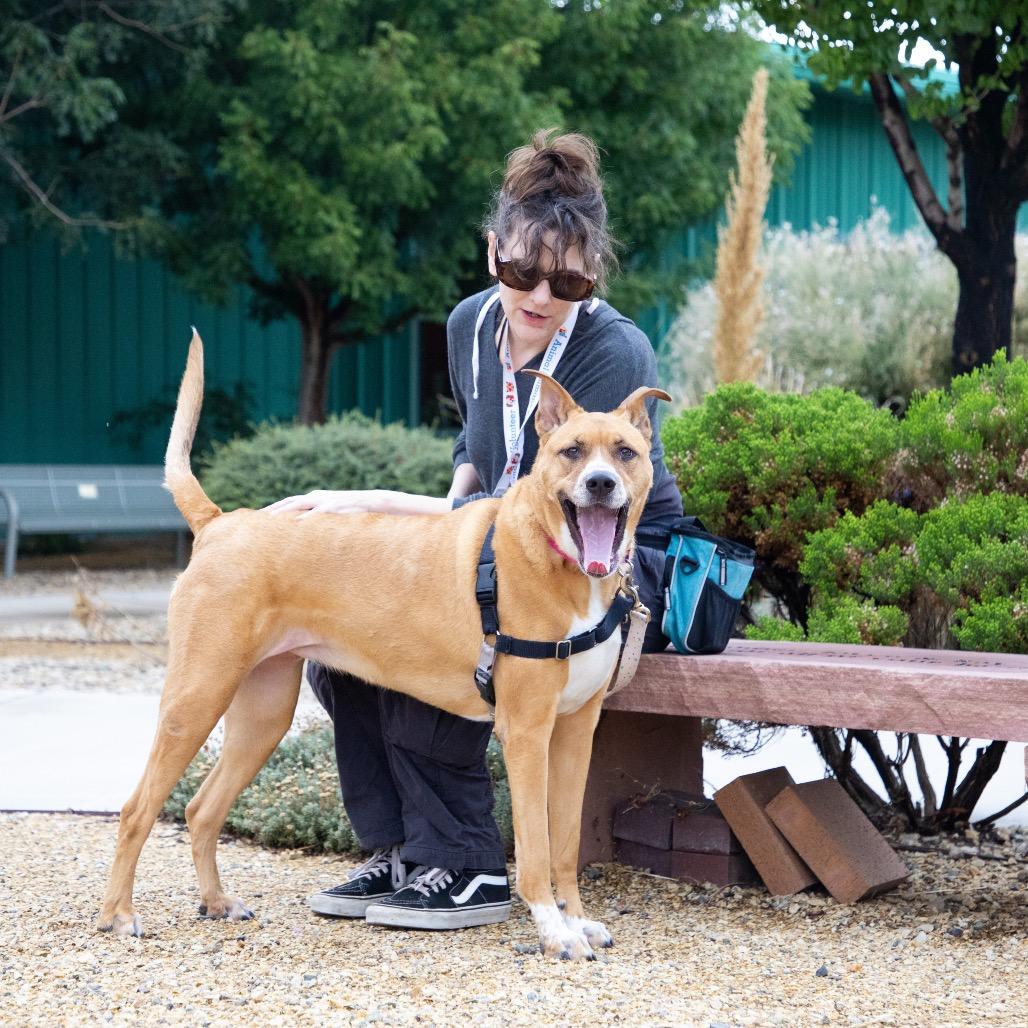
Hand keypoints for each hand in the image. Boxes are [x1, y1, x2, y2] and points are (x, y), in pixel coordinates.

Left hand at [261, 489, 385, 518]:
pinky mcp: (336, 506)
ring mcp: (326, 500)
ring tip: (269, 520)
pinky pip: (318, 512)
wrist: (375, 501)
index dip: (273, 509)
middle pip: (289, 502)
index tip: (257, 519)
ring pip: (300, 504)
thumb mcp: (332, 513)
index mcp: (314, 498)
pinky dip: (307, 517)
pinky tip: (297, 524)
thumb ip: (318, 518)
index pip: (289, 502)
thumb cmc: (353, 511)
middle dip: (272, 510)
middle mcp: (316, 497)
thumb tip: (305, 531)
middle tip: (254, 520)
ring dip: (284, 511)